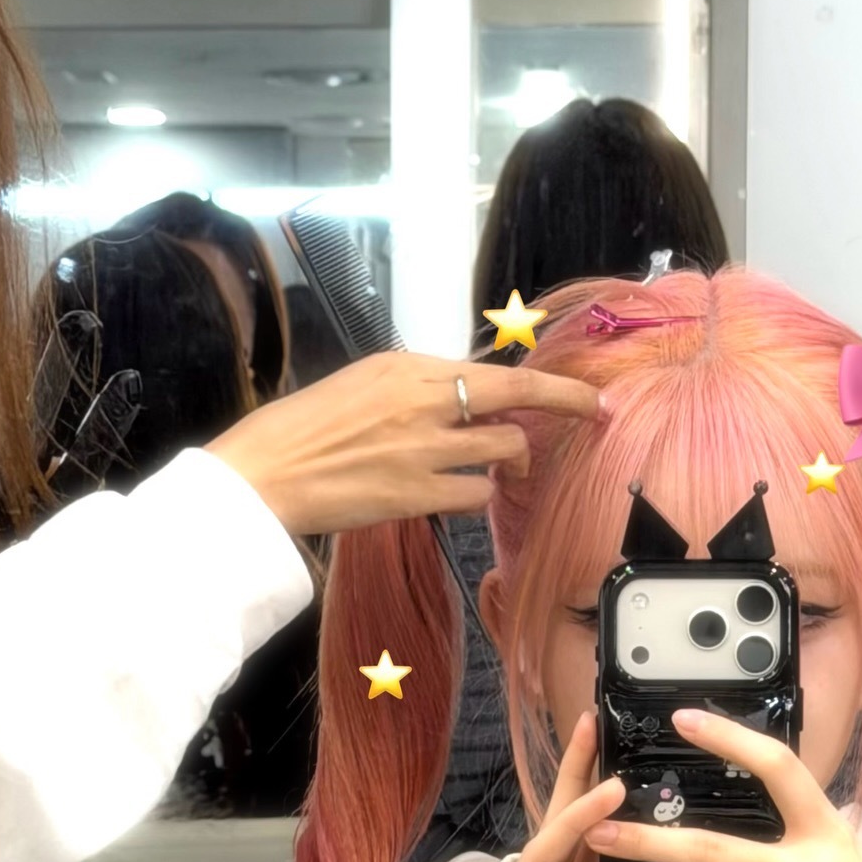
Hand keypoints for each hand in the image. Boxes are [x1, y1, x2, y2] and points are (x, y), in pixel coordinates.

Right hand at [207, 352, 604, 536]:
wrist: (267, 473)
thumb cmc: (307, 429)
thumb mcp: (363, 386)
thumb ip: (419, 390)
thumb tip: (471, 402)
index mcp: (408, 366)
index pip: (498, 370)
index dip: (551, 385)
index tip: (588, 395)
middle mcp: (423, 398)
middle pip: (518, 400)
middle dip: (566, 408)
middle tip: (594, 417)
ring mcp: (424, 447)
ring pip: (505, 449)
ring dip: (514, 462)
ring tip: (504, 468)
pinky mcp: (418, 493)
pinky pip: (477, 493)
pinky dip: (478, 494)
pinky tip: (459, 493)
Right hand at [510, 713, 625, 861]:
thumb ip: (597, 852)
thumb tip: (626, 819)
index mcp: (557, 851)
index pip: (565, 795)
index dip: (577, 757)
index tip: (591, 718)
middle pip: (555, 811)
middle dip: (576, 774)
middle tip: (601, 736)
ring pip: (550, 851)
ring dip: (580, 819)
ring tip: (611, 793)